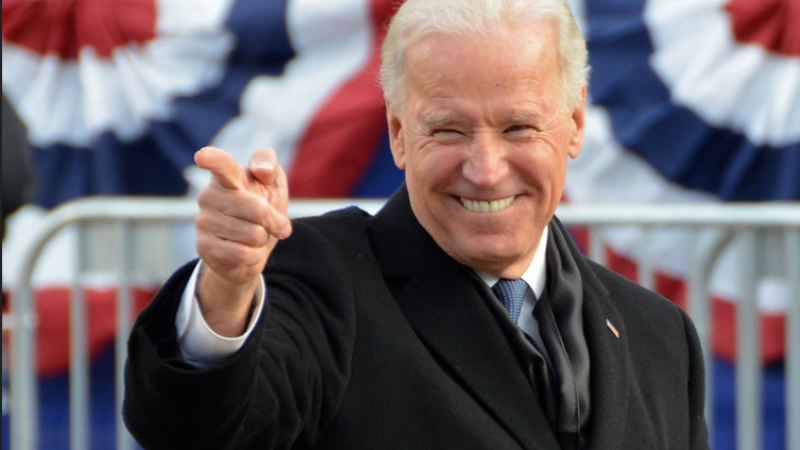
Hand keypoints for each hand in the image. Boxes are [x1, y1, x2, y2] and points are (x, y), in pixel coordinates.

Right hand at [193, 146, 291, 335]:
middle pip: (258, 209)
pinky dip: (254, 256)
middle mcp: (208, 196)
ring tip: (251, 237)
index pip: (220, 164)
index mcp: (225, 177)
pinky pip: (244, 254)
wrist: (250, 251)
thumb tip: (261, 171)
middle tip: (270, 224)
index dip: (213, 159)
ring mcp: (203, 222)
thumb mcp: (272, 184)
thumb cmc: (261, 210)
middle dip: (274, 221)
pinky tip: (245, 252)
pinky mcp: (204, 248)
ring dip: (262, 239)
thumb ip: (269, 165)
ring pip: (254, 234)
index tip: (202, 156)